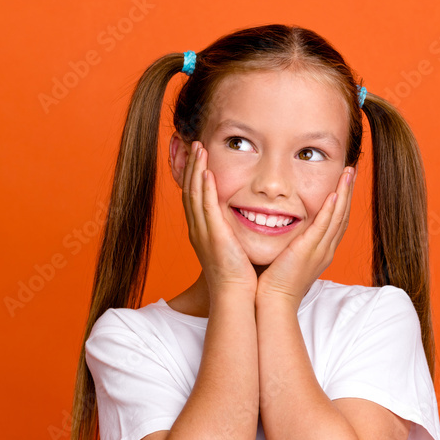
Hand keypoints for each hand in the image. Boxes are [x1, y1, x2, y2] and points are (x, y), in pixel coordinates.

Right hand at [181, 141, 258, 296]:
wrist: (236, 294)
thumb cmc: (239, 276)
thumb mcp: (234, 248)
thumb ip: (236, 231)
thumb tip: (250, 219)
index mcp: (202, 232)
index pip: (194, 197)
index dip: (194, 176)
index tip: (198, 158)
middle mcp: (197, 229)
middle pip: (189, 190)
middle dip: (191, 167)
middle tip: (194, 145)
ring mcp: (202, 231)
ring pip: (194, 194)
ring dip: (195, 169)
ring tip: (198, 148)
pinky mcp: (212, 234)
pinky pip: (204, 205)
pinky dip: (204, 186)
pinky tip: (206, 170)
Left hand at [256, 166, 355, 306]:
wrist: (273, 301)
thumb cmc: (274, 283)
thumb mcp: (287, 258)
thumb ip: (290, 243)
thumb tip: (281, 229)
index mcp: (321, 251)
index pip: (336, 221)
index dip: (342, 200)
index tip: (343, 181)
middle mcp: (325, 250)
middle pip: (342, 215)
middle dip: (347, 191)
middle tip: (351, 170)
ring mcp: (319, 251)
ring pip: (337, 217)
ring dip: (343, 193)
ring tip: (348, 173)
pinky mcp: (309, 251)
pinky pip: (323, 227)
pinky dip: (330, 210)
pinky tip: (334, 194)